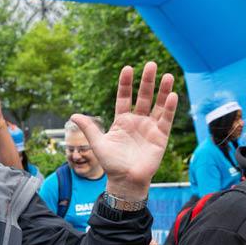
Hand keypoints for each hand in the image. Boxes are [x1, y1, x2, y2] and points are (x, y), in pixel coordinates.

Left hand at [71, 62, 177, 200]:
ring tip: (167, 75)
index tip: (128, 68)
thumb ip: (89, 128)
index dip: (126, 83)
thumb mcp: (97, 143)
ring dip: (162, 90)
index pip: (124, 97)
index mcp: (121, 120)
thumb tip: (73, 115)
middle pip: (143, 97)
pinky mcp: (160, 136)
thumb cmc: (111, 163)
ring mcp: (149, 127)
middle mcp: (137, 121)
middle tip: (151, 64)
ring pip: (158, 105)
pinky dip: (169, 107)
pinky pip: (166, 119)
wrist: (125, 180)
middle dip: (147, 81)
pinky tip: (171, 94)